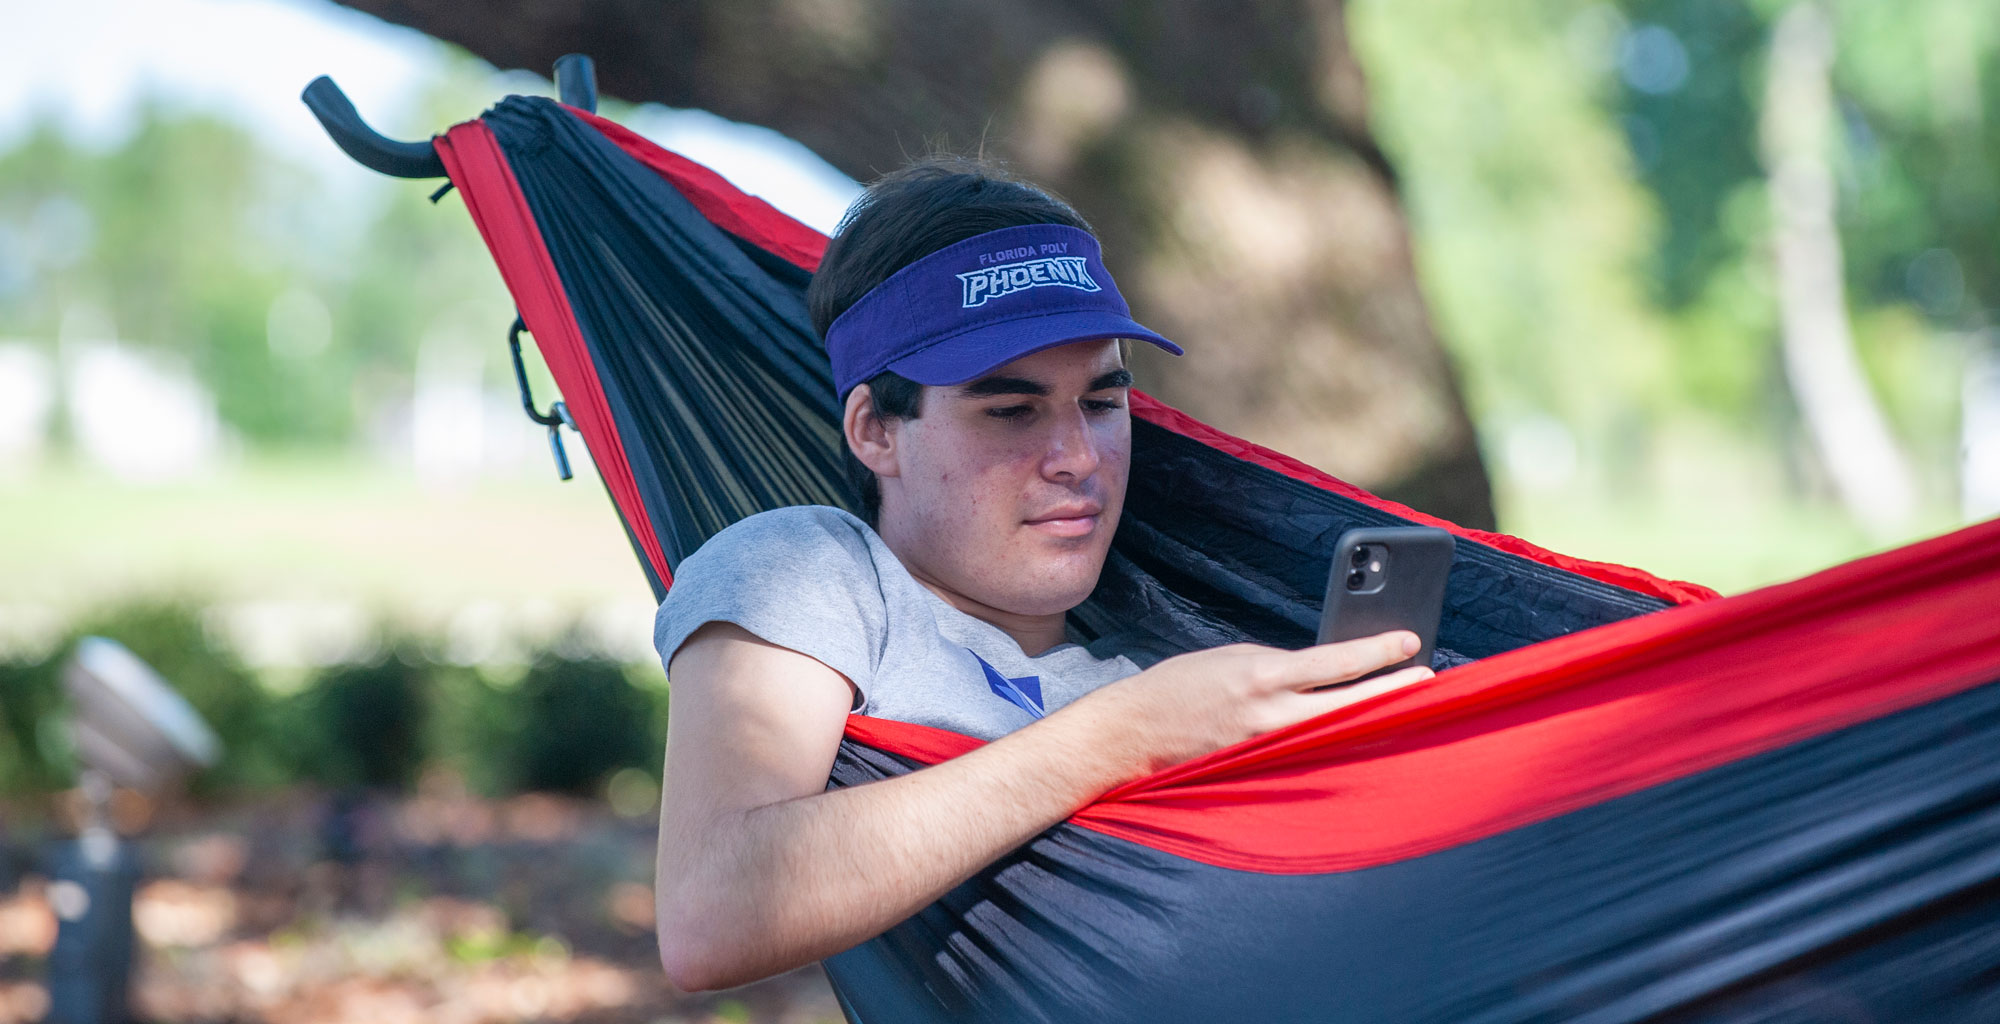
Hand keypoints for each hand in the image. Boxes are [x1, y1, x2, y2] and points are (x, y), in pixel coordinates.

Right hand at [1069, 632, 1433, 774]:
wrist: (1133, 731)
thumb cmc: (1182, 686)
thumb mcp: (1235, 659)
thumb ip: (1281, 668)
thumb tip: (1327, 672)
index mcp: (1262, 674)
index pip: (1336, 662)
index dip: (1379, 651)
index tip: (1411, 639)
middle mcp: (1270, 715)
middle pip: (1350, 705)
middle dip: (1393, 691)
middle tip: (1431, 678)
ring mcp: (1266, 748)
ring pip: (1336, 734)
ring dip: (1372, 721)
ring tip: (1406, 710)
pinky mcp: (1258, 771)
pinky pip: (1309, 758)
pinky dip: (1337, 746)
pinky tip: (1361, 743)